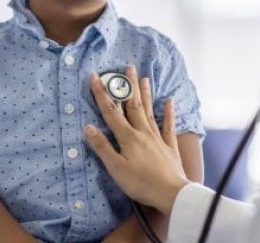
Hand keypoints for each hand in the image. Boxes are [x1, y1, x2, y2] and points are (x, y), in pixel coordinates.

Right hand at [84, 65, 188, 215]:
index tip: (95, 77)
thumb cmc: (141, 183)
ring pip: (150, 111)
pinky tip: (169, 101)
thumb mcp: (116, 168)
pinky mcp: (170, 146)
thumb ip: (102, 147)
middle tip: (128, 67)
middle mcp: (143, 132)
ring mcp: (158, 138)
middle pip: (133, 105)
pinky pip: (168, 125)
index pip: (111, 112)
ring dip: (146, 94)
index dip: (102, 94)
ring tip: (144, 78)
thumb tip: (88, 127)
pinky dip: (169, 112)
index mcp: (128, 137)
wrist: (171, 193)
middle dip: (128, 86)